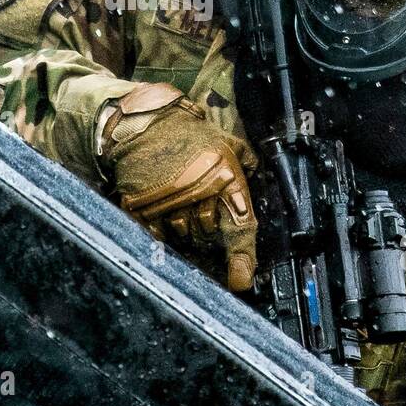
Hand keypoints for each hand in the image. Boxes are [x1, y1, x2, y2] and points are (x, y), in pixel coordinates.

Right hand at [99, 83, 257, 291]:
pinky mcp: (145, 211)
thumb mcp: (227, 143)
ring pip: (185, 238)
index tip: (240, 280)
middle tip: (203, 212)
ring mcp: (170, 206)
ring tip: (182, 206)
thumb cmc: (187, 135)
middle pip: (209, 238)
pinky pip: (160, 235)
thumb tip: (260, 178)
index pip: (239, 227)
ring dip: (187, 231)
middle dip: (209, 233)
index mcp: (225, 180)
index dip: (242, 259)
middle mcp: (199, 196)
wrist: (145, 125)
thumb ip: (246, 164)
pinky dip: (164, 229)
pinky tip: (165, 211)